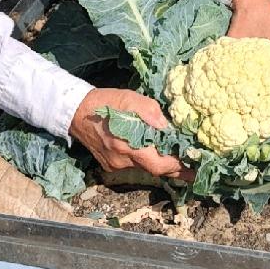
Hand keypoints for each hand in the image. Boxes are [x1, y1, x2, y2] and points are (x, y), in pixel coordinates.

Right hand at [69, 87, 188, 178]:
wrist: (74, 112)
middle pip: (154, 170)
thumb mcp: (127, 98)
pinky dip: (146, 160)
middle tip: (195, 171)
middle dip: (175, 170)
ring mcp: (115, 165)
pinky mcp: (110, 164)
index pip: (158, 164)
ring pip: (144, 168)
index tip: (195, 167)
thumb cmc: (103, 102)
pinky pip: (133, 165)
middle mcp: (121, 160)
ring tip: (179, 158)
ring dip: (161, 163)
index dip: (178, 167)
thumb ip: (148, 110)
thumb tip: (166, 125)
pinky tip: (153, 152)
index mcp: (126, 145)